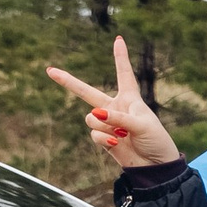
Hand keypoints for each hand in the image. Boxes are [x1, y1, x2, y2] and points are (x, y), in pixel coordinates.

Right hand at [46, 36, 181, 169]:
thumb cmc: (156, 141)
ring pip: (91, 118)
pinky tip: (117, 143)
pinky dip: (104, 139)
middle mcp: (115, 108)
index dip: (120, 57)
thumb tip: (95, 114)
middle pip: (87, 92)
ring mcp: (108, 124)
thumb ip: (118, 118)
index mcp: (130, 99)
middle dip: (68, 82)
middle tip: (50, 70)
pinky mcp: (104, 139)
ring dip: (104, 126)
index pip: (124, 74)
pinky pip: (94, 134)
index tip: (118, 39)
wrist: (156, 166)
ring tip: (122, 135)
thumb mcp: (141, 125)